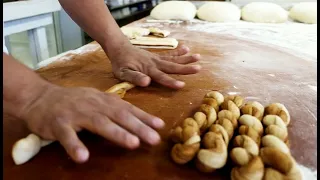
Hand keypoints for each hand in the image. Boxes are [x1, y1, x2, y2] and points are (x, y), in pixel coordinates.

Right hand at [19, 84, 164, 162]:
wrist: (40, 97)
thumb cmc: (74, 101)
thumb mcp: (96, 101)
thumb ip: (115, 109)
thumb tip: (138, 119)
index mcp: (104, 100)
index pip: (128, 109)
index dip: (144, 117)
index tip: (160, 126)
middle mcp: (93, 105)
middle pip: (119, 116)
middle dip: (138, 127)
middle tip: (154, 138)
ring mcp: (76, 113)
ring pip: (99, 123)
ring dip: (117, 133)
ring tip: (133, 143)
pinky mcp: (59, 123)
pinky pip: (67, 136)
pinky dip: (75, 146)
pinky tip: (83, 157)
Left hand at [108, 44, 200, 88]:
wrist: (119, 48)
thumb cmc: (120, 64)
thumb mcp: (123, 73)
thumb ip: (135, 78)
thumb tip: (147, 82)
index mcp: (148, 69)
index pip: (161, 77)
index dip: (171, 82)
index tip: (182, 85)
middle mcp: (155, 63)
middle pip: (172, 66)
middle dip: (185, 68)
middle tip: (198, 68)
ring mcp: (157, 58)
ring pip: (173, 59)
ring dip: (185, 59)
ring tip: (198, 57)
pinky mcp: (157, 56)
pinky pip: (169, 54)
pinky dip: (178, 52)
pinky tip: (187, 49)